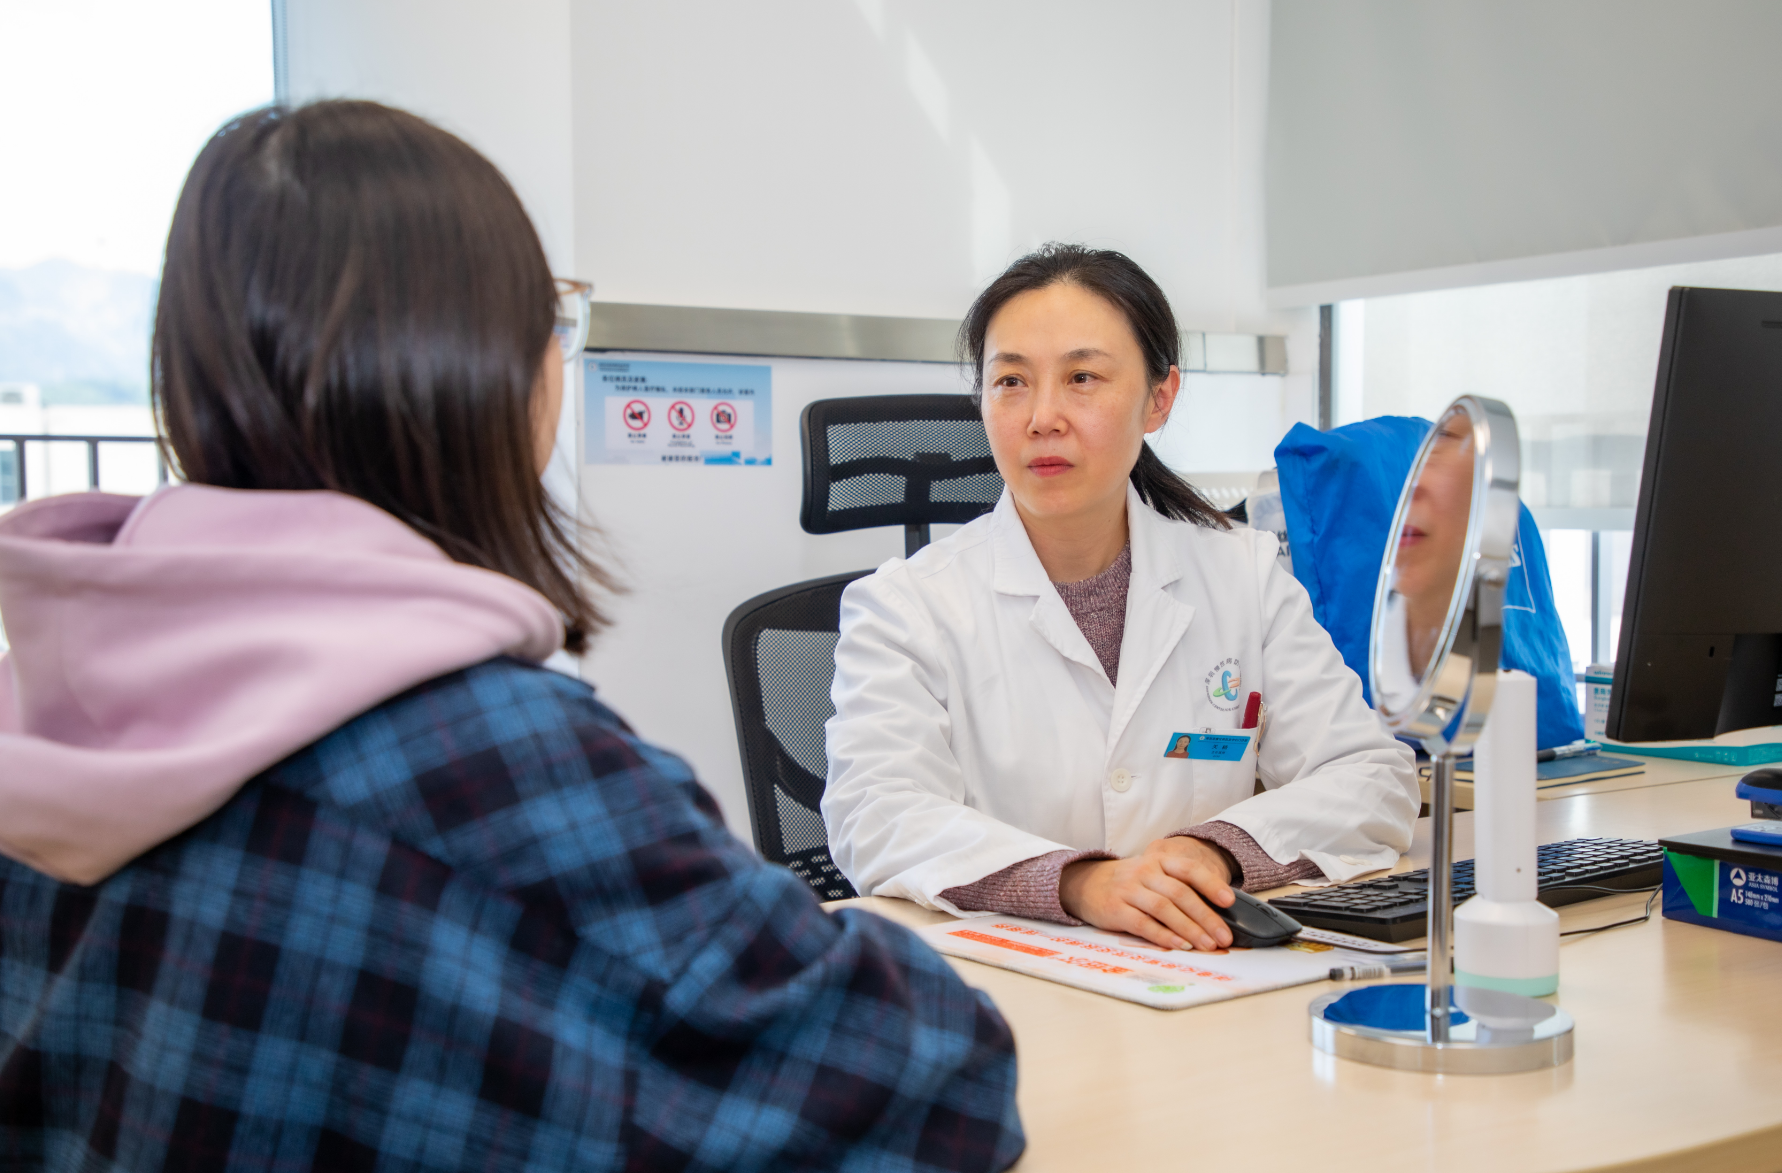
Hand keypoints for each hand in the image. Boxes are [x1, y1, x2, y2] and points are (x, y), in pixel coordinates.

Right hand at [1058, 837, 1236, 950]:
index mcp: (1159, 860)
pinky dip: (1164, 936)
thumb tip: (1216, 913)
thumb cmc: (1131, 883)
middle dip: (1206, 917)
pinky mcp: (1116, 910)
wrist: (1086, 883)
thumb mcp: (1153, 874)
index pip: (1189, 869)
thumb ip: (1179, 886)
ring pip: (1164, 909)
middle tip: (1224, 937)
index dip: (1211, 884)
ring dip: (1189, 929)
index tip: (1229, 901)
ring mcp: (1129, 890)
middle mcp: (1144, 872)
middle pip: (1180, 893)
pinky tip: (1180, 945)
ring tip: (1207, 945)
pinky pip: (1143, 924)